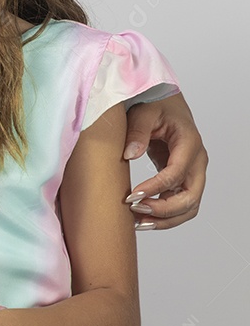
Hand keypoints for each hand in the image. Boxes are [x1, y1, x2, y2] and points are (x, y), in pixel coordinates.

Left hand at [123, 93, 206, 229]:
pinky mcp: (182, 179)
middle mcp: (196, 161)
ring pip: (188, 206)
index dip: (155, 188)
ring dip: (166, 218)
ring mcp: (192, 172)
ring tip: (138, 222)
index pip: (176, 174)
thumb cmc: (155, 104)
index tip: (133, 196)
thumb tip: (130, 154)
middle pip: (190, 197)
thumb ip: (137, 131)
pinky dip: (164, 215)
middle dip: (164, 209)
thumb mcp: (143, 111)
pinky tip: (142, 218)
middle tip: (136, 211)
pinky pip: (179, 203)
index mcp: (189, 143)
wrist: (163, 103)